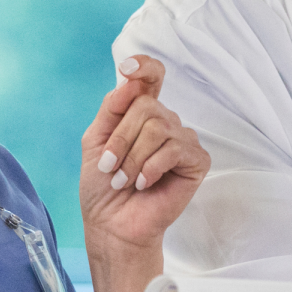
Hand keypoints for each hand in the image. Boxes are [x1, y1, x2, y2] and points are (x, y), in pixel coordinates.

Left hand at [79, 55, 209, 251]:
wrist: (112, 224)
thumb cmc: (103, 186)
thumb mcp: (95, 141)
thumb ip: (112, 108)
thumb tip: (130, 81)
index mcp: (141, 113)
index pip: (152, 77)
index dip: (144, 67)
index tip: (127, 69)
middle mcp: (165, 121)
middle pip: (146, 107)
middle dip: (121, 139)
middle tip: (111, 168)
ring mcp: (182, 139)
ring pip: (158, 128)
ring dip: (133, 158)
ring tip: (126, 180)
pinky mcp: (197, 160)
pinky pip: (174, 149)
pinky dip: (151, 168)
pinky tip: (145, 183)